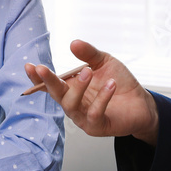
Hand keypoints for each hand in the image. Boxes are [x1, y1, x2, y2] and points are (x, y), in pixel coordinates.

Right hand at [24, 39, 158, 142]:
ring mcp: (83, 117)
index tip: (29, 66)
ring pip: (70, 105)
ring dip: (77, 87)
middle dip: (47, 81)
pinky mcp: (97, 127)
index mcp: (70, 88)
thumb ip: (89, 54)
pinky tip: (110, 85)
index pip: (49, 84)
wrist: (141, 102)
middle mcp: (73, 103)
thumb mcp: (104, 62)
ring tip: (87, 71)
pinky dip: (101, 98)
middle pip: (55, 94)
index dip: (37, 77)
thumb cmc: (119, 82)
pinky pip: (94, 113)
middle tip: (42, 68)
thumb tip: (73, 43)